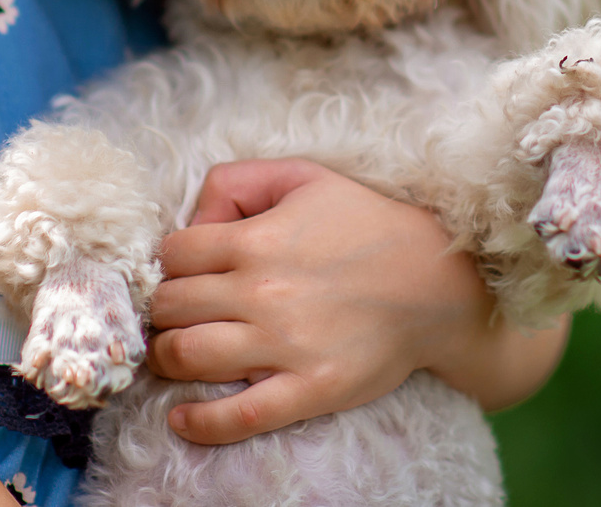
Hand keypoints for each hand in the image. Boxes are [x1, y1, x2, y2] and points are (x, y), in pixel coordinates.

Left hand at [145, 159, 566, 444]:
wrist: (437, 282)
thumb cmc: (368, 224)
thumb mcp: (304, 177)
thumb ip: (238, 181)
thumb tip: (192, 219)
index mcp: (257, 238)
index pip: (172, 255)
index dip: (169, 263)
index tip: (180, 274)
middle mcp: (262, 291)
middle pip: (170, 305)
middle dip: (163, 309)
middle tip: (174, 314)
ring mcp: (284, 344)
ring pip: (187, 355)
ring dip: (167, 358)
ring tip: (171, 356)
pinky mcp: (309, 388)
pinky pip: (239, 415)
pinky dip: (200, 423)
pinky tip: (182, 419)